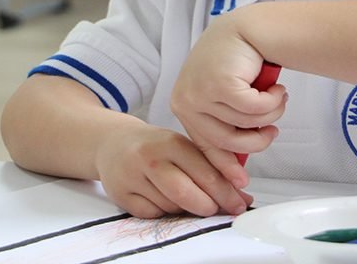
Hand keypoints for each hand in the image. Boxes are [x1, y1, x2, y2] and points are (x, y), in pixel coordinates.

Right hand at [93, 123, 252, 218]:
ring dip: (185, 209)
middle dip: (208, 206)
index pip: (205, 173)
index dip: (226, 192)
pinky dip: (163, 212)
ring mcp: (132, 176)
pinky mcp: (121, 194)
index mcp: (171, 141)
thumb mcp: (183, 148)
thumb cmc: (156, 147)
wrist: (114, 143)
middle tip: (216, 209)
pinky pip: (152, 214)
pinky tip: (163, 199)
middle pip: (186, 193)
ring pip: (170, 206)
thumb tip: (242, 198)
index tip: (239, 203)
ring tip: (186, 198)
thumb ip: (211, 169)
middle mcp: (149, 157)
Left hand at [170, 13, 287, 187]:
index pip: (204, 145)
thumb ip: (226, 125)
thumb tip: (235, 161)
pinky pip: (255, 110)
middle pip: (226, 141)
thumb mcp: (224, 98)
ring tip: (277, 98)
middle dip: (257, 141)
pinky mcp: (220, 85)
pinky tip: (277, 88)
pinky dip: (272, 102)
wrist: (247, 28)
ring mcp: (200, 92)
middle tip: (273, 132)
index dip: (225, 165)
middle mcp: (186, 100)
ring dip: (270, 114)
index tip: (241, 181)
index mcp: (184, 105)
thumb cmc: (237, 61)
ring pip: (244, 125)